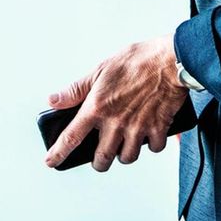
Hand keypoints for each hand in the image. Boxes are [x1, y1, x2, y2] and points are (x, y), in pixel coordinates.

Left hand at [43, 35, 190, 171]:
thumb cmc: (136, 60)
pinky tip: (148, 134)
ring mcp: (137, 127)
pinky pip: (153, 148)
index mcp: (97, 107)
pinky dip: (150, 144)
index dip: (59, 153)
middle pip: (102, 158)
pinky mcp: (158, 128)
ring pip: (127, 157)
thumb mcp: (100, 70)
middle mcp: (116, 122)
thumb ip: (76, 90)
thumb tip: (54, 100)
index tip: (51, 162)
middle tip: (99, 156)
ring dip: (124, 154)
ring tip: (124, 143)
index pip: (72, 137)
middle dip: (98, 162)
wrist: (169, 59)